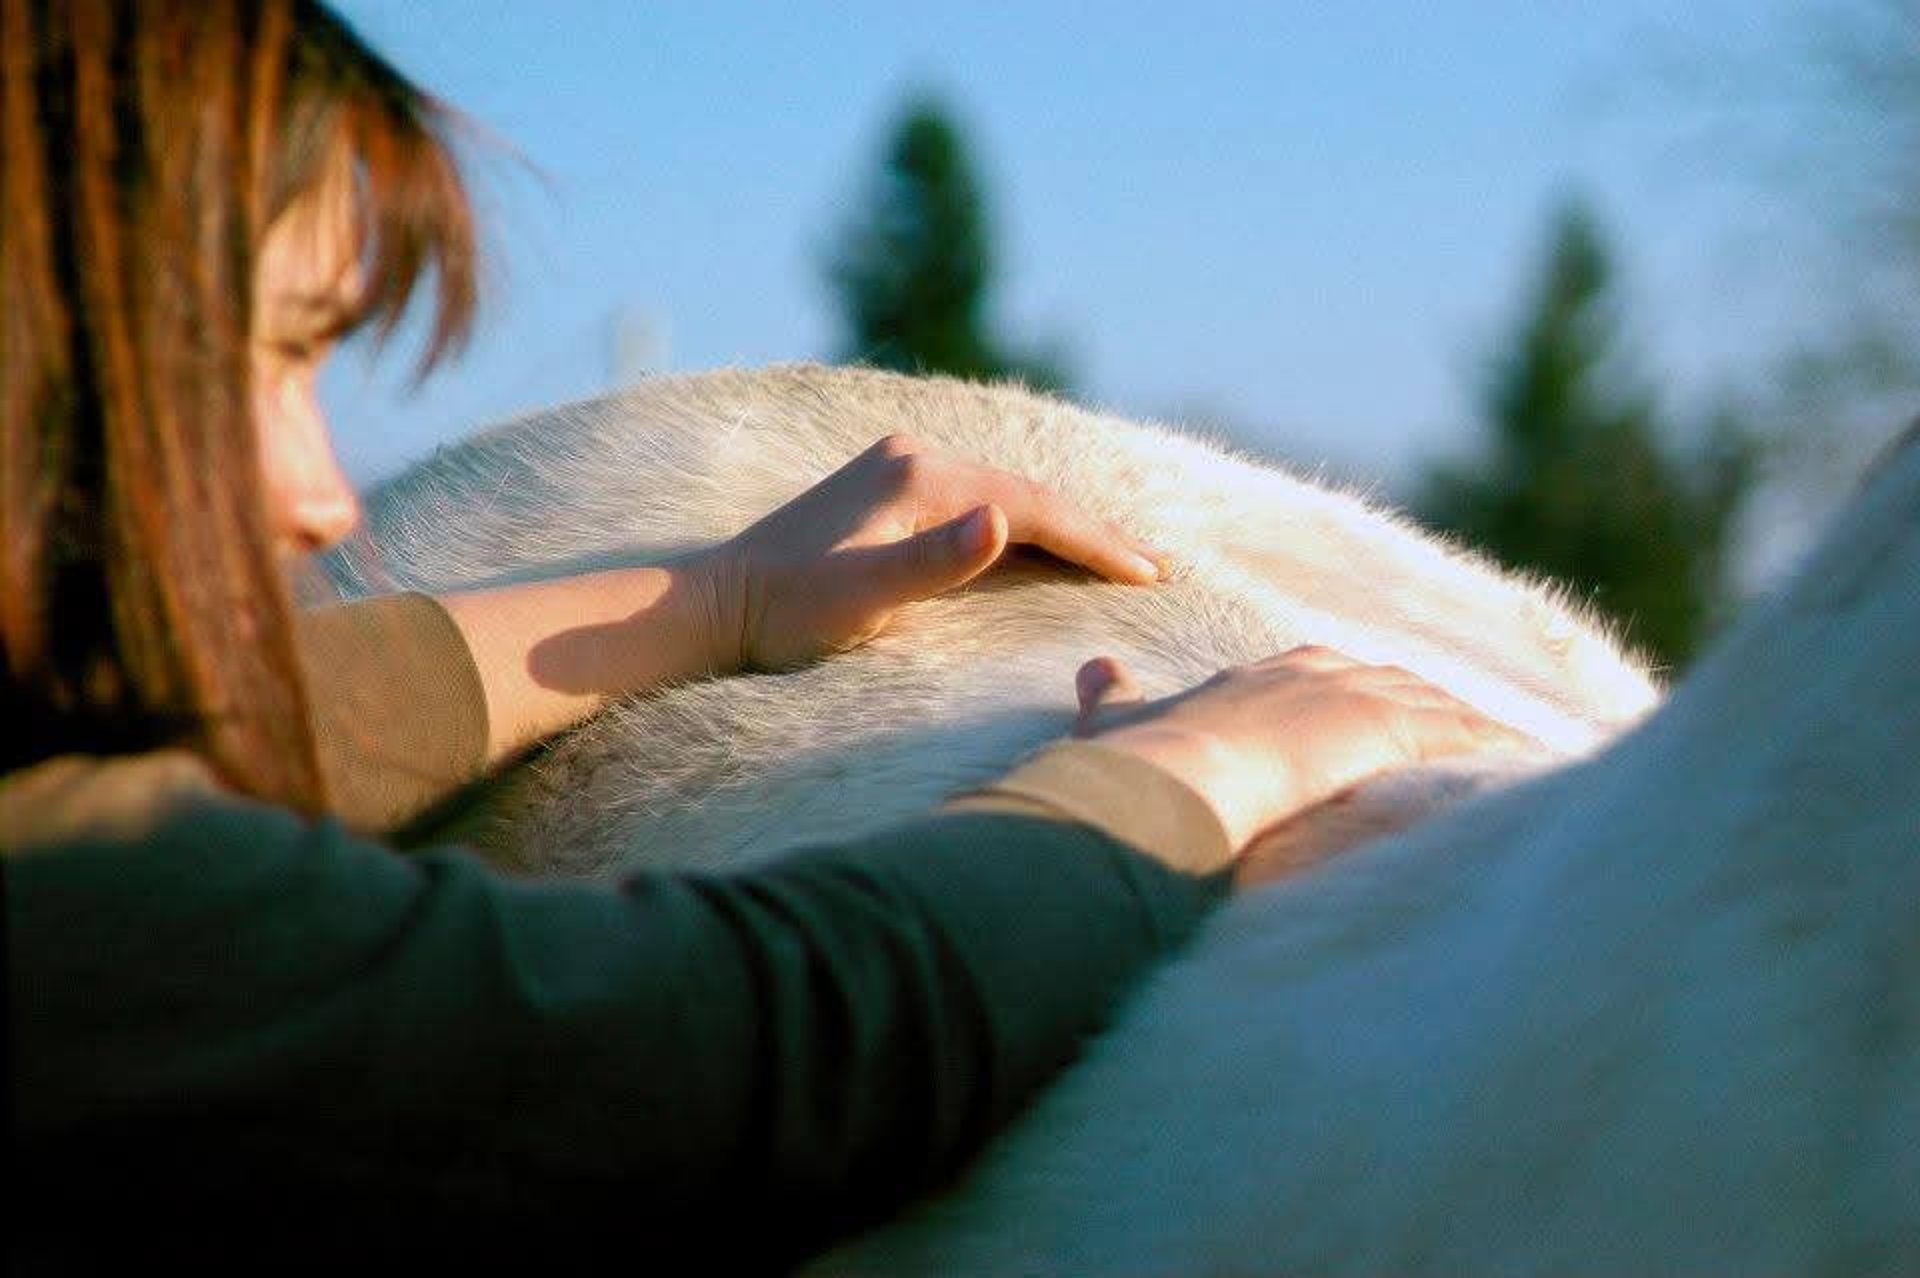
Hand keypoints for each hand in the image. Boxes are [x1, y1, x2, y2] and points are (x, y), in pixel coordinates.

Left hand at [711, 433, 1168, 670]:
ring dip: (1063, 527)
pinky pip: (978, 500)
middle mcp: (914, 458)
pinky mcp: (887, 488)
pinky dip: (1023, 524)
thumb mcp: (859, 599)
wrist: (713, 603)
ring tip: (1120, 557)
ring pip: (1006, 494)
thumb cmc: (785, 614)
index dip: (1096, 543)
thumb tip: (1004, 520)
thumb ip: (932, 562)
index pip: (1033, 507)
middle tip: (1160, 565)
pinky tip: (1043, 543)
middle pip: (1028, 492)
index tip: (1149, 574)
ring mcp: (899, 468)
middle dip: (1095, 531)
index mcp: (919, 478)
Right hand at [1071, 646, 1535, 855]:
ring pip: (1431, 706)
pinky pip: (1456, 735)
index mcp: (1258, 674)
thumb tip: (1096, 668)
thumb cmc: (1135, 766)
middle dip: (1424, 703)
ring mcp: (1350, 694)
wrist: (1164, 782)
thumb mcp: (1116, 723)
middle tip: (1461, 727)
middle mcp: (1311, 671)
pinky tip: (1523, 762)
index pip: (1326, 675)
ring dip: (1471, 728)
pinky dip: (1492, 749)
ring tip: (1510, 750)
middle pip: (1390, 681)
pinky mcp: (1383, 727)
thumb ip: (1113, 697)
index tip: (1377, 710)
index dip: (1356, 694)